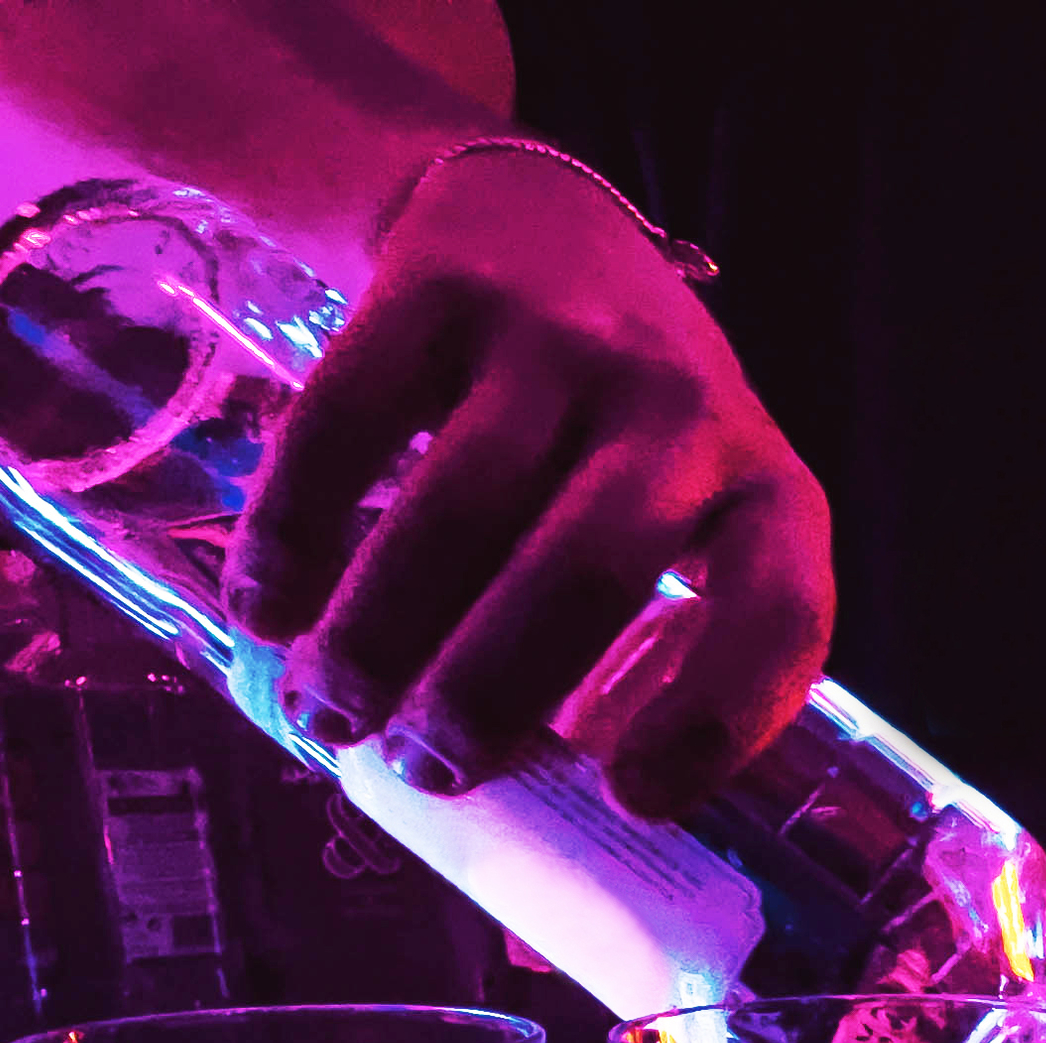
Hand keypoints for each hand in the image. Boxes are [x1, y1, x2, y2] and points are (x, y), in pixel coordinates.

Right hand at [228, 146, 831, 820]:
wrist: (539, 228)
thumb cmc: (616, 438)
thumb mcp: (681, 526)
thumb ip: (636, 645)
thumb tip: (530, 811)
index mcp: (770, 497)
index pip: (779, 617)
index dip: (713, 720)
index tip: (626, 800)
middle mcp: (686, 414)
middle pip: (590, 570)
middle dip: (492, 689)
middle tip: (422, 769)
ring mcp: (567, 342)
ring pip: (464, 505)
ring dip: (381, 629)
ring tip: (330, 713)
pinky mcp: (446, 289)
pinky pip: (355, 419)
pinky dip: (298, 524)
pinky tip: (266, 604)